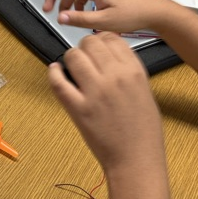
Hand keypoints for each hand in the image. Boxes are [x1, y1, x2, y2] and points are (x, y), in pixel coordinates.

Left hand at [47, 33, 163, 174]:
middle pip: (90, 43)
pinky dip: (54, 74)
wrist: (135, 159)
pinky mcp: (78, 109)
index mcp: (133, 71)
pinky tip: (55, 71)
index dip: (101, 39)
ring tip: (71, 66)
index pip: (111, 39)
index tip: (97, 46)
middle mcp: (114, 77)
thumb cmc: (143, 131)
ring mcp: (94, 92)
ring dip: (70, 58)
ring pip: (73, 57)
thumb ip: (128, 71)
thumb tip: (111, 55)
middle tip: (83, 56)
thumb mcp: (144, 91)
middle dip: (84, 47)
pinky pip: (58, 83)